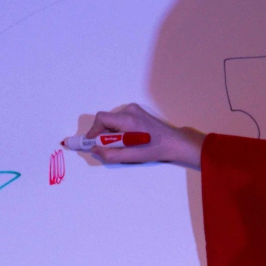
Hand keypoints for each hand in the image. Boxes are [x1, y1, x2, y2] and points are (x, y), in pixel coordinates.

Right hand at [81, 103, 204, 168]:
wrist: (173, 142)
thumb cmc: (154, 150)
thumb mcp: (131, 156)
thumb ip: (110, 155)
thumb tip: (95, 149)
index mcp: (128, 120)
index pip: (102, 119)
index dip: (94, 130)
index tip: (92, 142)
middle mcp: (130, 110)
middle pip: (106, 120)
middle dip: (104, 133)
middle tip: (109, 146)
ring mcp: (134, 109)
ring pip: (112, 120)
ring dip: (112, 132)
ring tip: (124, 143)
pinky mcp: (137, 110)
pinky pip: (119, 119)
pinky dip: (119, 128)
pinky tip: (129, 137)